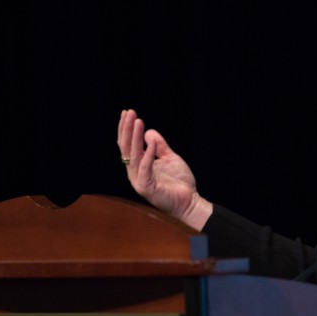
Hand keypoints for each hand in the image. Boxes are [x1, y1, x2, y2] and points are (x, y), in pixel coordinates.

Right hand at [117, 109, 212, 229]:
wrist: (190, 202)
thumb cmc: (179, 183)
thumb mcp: (170, 158)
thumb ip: (160, 146)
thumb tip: (149, 132)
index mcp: (138, 166)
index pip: (128, 145)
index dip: (126, 129)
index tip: (128, 112)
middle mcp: (135, 172)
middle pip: (126, 148)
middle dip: (127, 129)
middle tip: (129, 112)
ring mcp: (139, 180)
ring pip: (132, 155)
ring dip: (134, 137)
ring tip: (137, 121)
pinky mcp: (146, 188)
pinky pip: (145, 168)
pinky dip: (147, 154)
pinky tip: (149, 141)